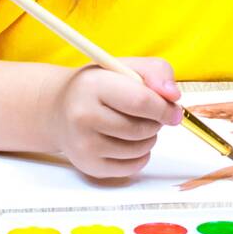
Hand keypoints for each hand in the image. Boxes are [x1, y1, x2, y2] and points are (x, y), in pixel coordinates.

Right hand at [51, 57, 183, 180]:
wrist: (58, 109)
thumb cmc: (97, 86)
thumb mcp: (123, 66)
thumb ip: (156, 72)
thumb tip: (174, 97)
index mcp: (93, 85)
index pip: (140, 101)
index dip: (164, 107)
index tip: (173, 109)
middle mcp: (83, 116)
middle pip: (141, 128)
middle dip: (156, 122)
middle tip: (151, 113)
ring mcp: (84, 144)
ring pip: (139, 149)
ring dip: (149, 137)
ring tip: (137, 124)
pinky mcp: (89, 165)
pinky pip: (132, 167)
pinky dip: (140, 155)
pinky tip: (129, 141)